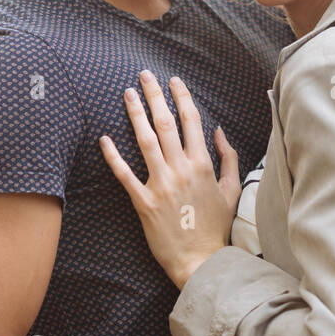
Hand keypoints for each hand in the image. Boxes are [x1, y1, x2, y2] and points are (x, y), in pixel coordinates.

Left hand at [99, 71, 240, 289]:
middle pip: (165, 123)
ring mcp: (161, 185)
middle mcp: (181, 169)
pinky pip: (125, 174)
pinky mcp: (144, 202)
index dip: (181, 96)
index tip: (173, 80)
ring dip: (135, 114)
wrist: (201, 260)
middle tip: (144, 75)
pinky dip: (113, 156)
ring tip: (128, 94)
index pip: (191, 120)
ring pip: (145, 141)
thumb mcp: (230, 189)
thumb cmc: (216, 226)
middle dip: (155, 96)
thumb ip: (228, 158)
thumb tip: (219, 131)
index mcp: (203, 164)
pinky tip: (104, 138)